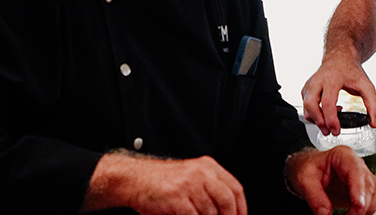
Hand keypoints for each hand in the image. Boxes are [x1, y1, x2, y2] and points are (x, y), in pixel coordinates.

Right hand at [81, 151, 246, 214]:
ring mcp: (188, 184)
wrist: (134, 179)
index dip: (241, 207)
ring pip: (211, 211)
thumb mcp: (191, 178)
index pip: (235, 188)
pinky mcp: (176, 197)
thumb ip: (209, 190)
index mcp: (208, 166)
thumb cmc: (162, 183)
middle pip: (227, 200)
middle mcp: (201, 172)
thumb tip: (228, 211)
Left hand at [285, 146, 375, 214]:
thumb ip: (315, 197)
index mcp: (342, 156)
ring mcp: (362, 176)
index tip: (358, 205)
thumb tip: (325, 214)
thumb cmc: (307, 168)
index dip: (359, 189)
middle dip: (361, 205)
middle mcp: (356, 164)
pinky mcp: (364, 188)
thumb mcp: (304, 180)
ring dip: (367, 208)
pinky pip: (375, 198)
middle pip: (368, 184)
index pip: (356, 170)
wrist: (308, 170)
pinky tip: (356, 214)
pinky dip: (369, 209)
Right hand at [302, 55, 375, 134]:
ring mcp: (310, 84)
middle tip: (329, 131)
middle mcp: (318, 80)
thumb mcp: (366, 85)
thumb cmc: (351, 70)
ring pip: (305, 106)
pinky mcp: (307, 88)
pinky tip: (326, 112)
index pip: (327, 102)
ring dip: (315, 119)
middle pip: (310, 104)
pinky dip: (313, 113)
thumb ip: (373, 104)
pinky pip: (305, 104)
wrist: (341, 57)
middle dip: (318, 121)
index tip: (336, 130)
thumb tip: (373, 122)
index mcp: (332, 78)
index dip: (331, 119)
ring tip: (329, 122)